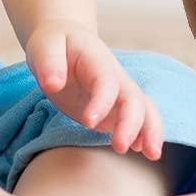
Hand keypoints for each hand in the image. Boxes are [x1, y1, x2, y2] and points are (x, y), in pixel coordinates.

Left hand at [26, 19, 162, 159]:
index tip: (88, 122)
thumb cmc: (53, 44)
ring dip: (150, 131)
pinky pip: (138, 119)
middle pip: (133, 98)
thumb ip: (48, 62)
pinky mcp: (116, 107)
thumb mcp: (44, 46)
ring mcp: (118, 92)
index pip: (107, 81)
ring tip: (151, 155)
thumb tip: (53, 84)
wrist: (64, 40)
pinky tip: (141, 150)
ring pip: (145, 109)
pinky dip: (144, 134)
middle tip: (120, 147)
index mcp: (97, 59)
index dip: (102, 102)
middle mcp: (115, 75)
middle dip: (131, 123)